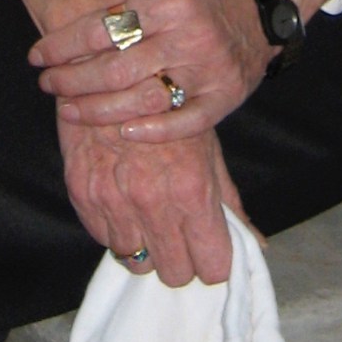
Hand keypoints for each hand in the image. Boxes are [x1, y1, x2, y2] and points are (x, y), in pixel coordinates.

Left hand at [28, 0, 336, 142]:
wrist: (258, 8)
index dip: (62, 44)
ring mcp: (207, 72)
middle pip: (115, 69)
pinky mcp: (222, 99)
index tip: (37, 56)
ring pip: (141, 100)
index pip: (102, 28)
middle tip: (47, 84)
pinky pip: (182, 124)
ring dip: (97, 111)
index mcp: (169, 0)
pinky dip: (150, 132)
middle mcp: (189, 37)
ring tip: (68, 108)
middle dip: (71, 80)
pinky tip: (121, 132)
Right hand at [59, 120, 251, 287]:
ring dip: (145, 247)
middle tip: (180, 239)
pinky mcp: (84, 194)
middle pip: (175, 274)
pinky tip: (125, 203)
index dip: (213, 262)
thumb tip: (257, 244)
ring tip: (149, 219)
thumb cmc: (168, 105)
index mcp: (193, 191)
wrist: (112, 66)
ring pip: (136, 263)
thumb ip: (229, 200)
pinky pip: (105, 239)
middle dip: (181, 261)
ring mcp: (115, 201)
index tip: (209, 252)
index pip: (212, 267)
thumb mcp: (208, 147)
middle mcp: (154, 202)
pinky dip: (117, 230)